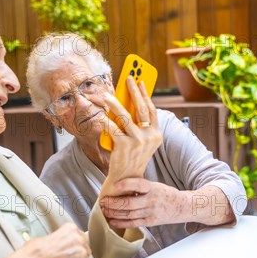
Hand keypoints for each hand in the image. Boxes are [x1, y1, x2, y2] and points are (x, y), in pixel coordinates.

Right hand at [1, 223, 90, 257]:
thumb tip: (60, 242)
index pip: (78, 234)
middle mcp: (79, 238)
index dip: (72, 243)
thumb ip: (59, 238)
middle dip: (76, 252)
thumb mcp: (47, 236)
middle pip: (84, 245)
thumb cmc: (35, 251)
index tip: (67, 247)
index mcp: (71, 228)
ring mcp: (82, 253)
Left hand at [88, 77, 161, 197]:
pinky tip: (99, 115)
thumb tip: (125, 103)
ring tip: (106, 95)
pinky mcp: (124, 145)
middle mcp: (150, 137)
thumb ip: (135, 124)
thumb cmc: (130, 157)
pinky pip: (112, 127)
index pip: (151, 110)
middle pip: (141, 108)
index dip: (146, 94)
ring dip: (114, 103)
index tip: (140, 81)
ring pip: (124, 116)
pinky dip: (104, 120)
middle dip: (133, 91)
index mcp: (156, 134)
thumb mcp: (138, 140)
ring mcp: (138, 141)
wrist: (126, 179)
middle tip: (127, 78)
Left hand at [100, 178, 185, 227]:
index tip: (115, 184)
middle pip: (130, 203)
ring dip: (114, 213)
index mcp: (153, 188)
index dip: (126, 184)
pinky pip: (133, 223)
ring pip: (129, 214)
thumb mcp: (155, 185)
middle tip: (103, 201)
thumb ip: (140, 186)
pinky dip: (121, 223)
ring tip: (104, 210)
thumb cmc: (165, 194)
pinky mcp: (150, 222)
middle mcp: (151, 200)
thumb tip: (119, 184)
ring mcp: (151, 213)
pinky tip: (112, 221)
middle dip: (114, 203)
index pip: (138, 185)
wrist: (181, 206)